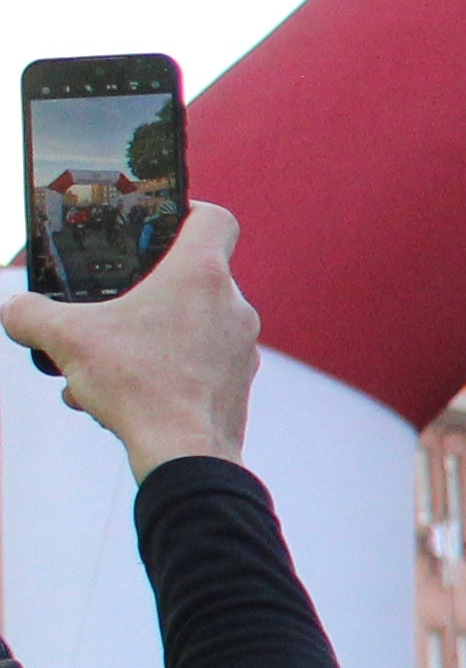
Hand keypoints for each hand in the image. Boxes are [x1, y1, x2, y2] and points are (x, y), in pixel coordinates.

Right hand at [4, 199, 255, 473]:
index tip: (156, 226)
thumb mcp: (65, 339)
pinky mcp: (238, 384)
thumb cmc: (136, 385)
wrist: (185, 455)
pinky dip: (156, 374)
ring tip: (95, 371)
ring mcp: (242, 347)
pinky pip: (193, 366)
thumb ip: (30, 314)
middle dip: (138, 297)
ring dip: (138, 343)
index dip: (186, 212)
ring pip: (183, 329)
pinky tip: (114, 400)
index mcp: (200, 275)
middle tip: (102, 316)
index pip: (214, 218)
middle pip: (186, 280)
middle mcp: (233, 305)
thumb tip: (16, 310)